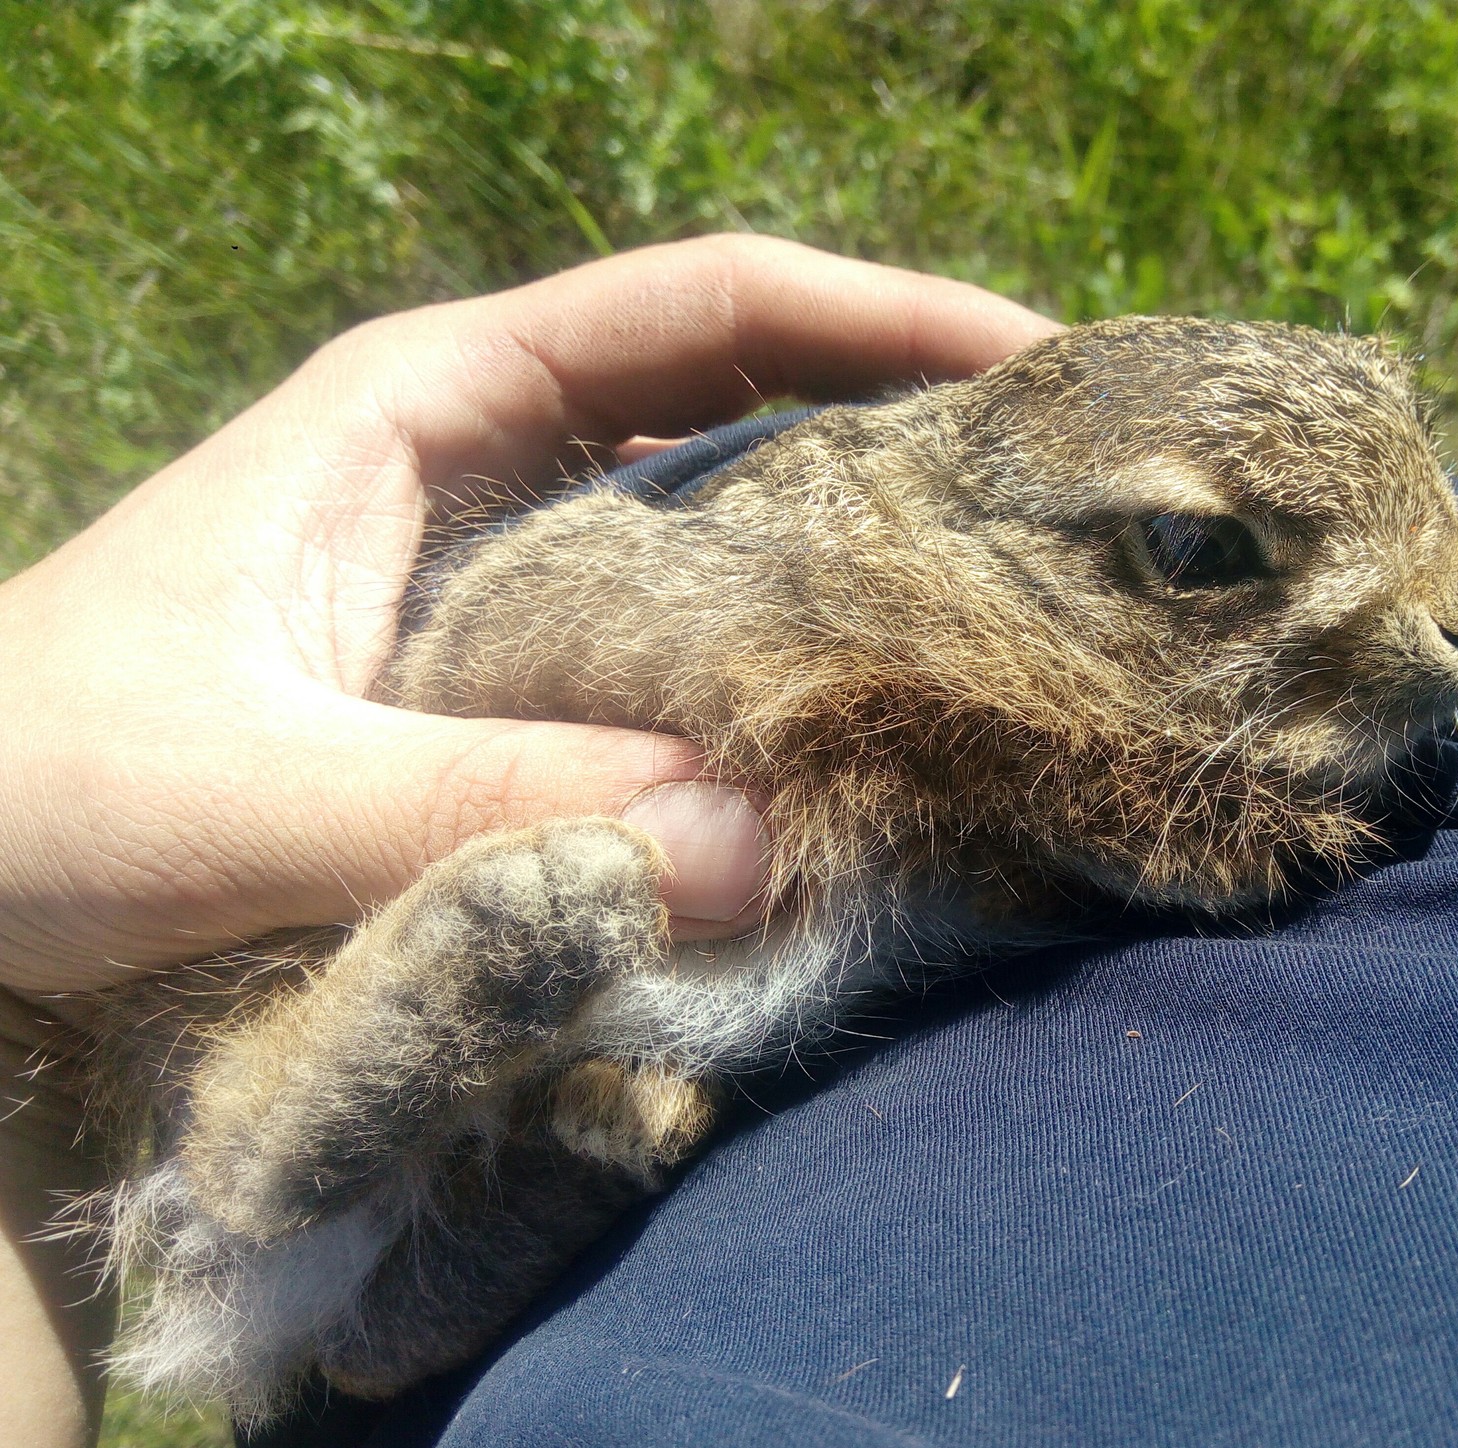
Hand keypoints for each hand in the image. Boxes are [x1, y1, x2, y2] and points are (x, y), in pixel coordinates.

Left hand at [0, 234, 1058, 996]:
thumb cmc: (33, 783)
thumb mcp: (245, 787)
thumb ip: (478, 812)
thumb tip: (752, 843)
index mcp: (431, 399)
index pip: (702, 307)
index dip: (879, 314)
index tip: (1032, 363)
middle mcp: (493, 465)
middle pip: (748, 399)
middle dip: (906, 427)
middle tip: (1068, 498)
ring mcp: (509, 578)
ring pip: (725, 533)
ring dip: (853, 563)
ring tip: (1007, 614)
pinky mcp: (512, 691)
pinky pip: (677, 659)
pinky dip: (770, 684)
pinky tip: (850, 744)